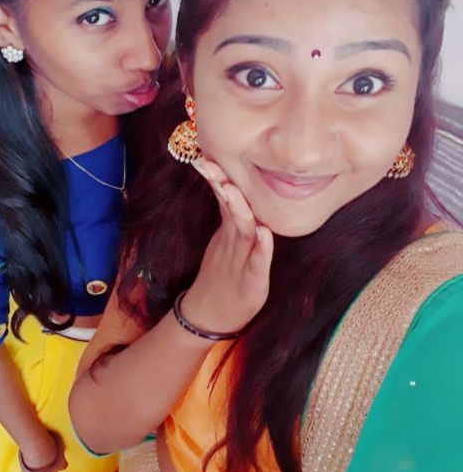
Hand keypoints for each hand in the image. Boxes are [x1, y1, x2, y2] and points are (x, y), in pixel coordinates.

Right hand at [19, 431, 67, 471]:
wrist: (38, 448)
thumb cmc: (48, 441)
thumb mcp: (56, 440)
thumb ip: (56, 443)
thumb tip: (54, 437)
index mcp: (61, 464)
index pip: (64, 466)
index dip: (59, 463)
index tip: (55, 458)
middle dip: (48, 470)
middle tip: (43, 461)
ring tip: (34, 467)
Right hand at [181, 158, 273, 333]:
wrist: (208, 317)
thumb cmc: (220, 278)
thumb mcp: (223, 244)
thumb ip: (231, 217)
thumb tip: (232, 186)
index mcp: (228, 232)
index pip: (223, 199)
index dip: (218, 176)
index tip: (207, 154)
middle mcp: (233, 243)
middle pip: (228, 210)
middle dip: (221, 185)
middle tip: (210, 164)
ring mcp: (240, 262)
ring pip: (241, 232)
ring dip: (239, 210)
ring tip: (233, 190)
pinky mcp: (251, 283)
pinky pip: (257, 264)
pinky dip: (261, 249)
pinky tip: (265, 234)